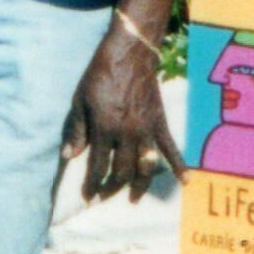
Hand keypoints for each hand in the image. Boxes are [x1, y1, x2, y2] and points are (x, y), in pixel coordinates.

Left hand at [64, 22, 177, 200]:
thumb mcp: (81, 101)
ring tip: (133, 198)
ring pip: (144, 166)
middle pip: (121, 171)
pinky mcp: (160, 123)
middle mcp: (126, 134)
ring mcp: (146, 130)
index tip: (87, 194)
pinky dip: (179, 165)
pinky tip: (185, 181)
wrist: (130, 55)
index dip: (92, 183)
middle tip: (105, 195)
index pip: (97, 166)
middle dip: (112, 187)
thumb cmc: (100, 76)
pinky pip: (171, 148)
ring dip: (139, 185)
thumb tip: (68, 156)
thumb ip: (77, 130)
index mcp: (104, 129)